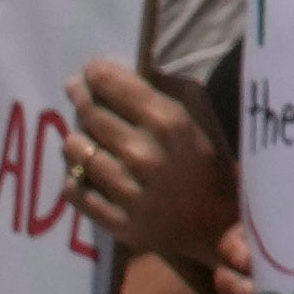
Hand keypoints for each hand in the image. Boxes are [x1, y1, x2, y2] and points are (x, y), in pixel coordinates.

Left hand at [69, 58, 233, 273]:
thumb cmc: (210, 161)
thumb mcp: (201, 115)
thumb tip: (130, 70)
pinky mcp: (115, 220)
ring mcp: (127, 190)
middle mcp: (144, 154)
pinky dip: (76, 176)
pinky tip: (88, 170)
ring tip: (86, 136)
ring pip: (75, 150)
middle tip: (78, 93)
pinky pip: (73, 188)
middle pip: (88, 113)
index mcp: (169, 123)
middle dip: (81, 97)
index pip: (109, 83)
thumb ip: (169, 88)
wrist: (219, 224)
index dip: (95, 72)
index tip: (91, 71)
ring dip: (77, 139)